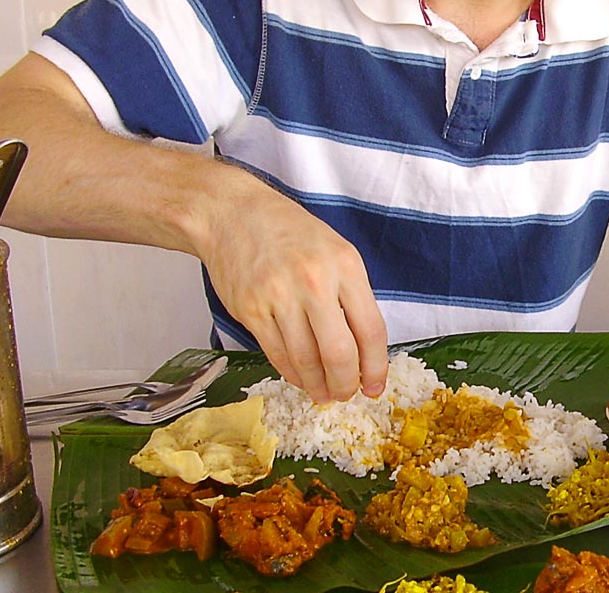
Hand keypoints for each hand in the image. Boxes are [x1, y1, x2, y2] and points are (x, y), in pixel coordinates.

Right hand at [194, 167, 387, 402]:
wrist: (232, 214)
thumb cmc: (289, 233)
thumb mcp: (336, 251)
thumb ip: (352, 294)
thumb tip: (365, 348)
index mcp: (345, 265)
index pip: (371, 329)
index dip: (376, 366)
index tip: (375, 385)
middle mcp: (314, 281)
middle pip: (339, 353)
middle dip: (346, 383)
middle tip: (347, 393)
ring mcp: (279, 296)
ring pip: (306, 360)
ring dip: (318, 385)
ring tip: (324, 393)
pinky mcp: (250, 309)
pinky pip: (277, 354)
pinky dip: (293, 373)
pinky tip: (301, 377)